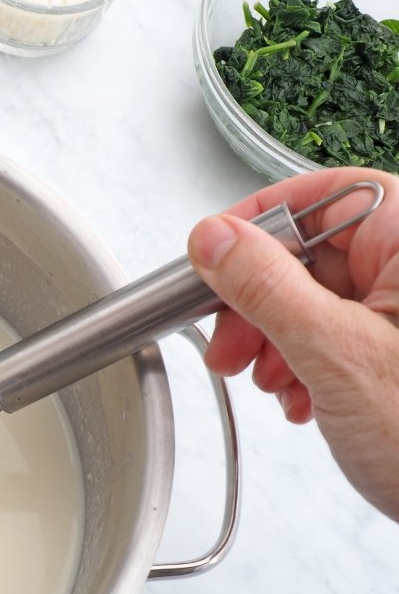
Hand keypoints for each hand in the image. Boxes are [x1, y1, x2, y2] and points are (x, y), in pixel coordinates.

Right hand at [188, 167, 398, 521]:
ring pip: (317, 298)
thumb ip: (265, 288)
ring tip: (271, 381)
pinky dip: (304, 364)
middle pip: (311, 252)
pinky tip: (301, 397)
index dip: (257, 224)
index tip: (212, 259)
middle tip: (231, 343)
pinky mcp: (398, 350)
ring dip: (276, 341)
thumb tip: (214, 239)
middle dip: (258, 303)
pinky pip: (336, 334)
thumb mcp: (335, 355)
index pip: (321, 196)